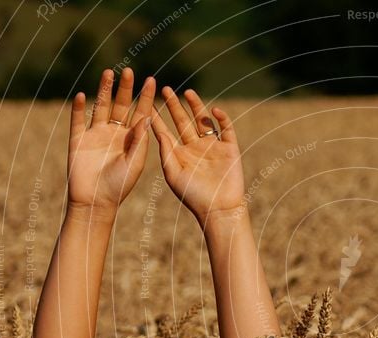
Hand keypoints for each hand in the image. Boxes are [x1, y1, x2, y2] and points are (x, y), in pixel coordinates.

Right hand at [67, 68, 154, 214]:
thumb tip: (147, 117)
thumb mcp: (134, 162)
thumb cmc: (120, 186)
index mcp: (132, 140)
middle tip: (129, 71)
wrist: (95, 201)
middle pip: (121, 106)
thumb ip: (140, 141)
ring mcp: (96, 135)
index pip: (140, 113)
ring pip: (100, 107)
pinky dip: (79, 109)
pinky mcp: (78, 140)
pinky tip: (83, 95)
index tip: (152, 80)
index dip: (145, 97)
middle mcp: (115, 134)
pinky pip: (78, 121)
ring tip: (108, 73)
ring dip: (104, 91)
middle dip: (125, 89)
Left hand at [151, 87, 244, 224]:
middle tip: (165, 89)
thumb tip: (159, 131)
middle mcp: (195, 148)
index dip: (157, 118)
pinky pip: (226, 129)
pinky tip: (214, 110)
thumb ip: (166, 152)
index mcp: (179, 155)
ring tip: (188, 92)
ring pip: (203, 121)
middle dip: (174, 106)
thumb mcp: (173, 174)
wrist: (218, 208)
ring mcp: (213, 147)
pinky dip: (222, 118)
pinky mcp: (230, 149)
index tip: (147, 102)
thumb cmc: (192, 195)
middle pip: (183, 122)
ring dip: (196, 106)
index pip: (166, 131)